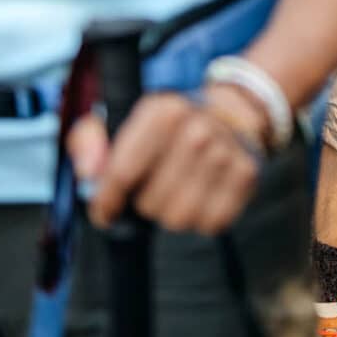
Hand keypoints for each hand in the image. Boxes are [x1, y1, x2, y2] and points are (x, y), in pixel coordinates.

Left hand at [68, 87, 264, 234]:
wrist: (231, 113)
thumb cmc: (165, 127)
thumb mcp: (124, 119)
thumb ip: (90, 141)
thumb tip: (90, 173)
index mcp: (163, 112)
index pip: (122, 174)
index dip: (107, 201)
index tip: (105, 211)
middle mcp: (197, 131)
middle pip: (150, 204)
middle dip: (143, 204)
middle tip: (151, 189)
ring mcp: (226, 153)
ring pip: (179, 219)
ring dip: (171, 214)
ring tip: (174, 194)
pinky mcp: (247, 175)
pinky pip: (211, 224)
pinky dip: (201, 219)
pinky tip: (200, 197)